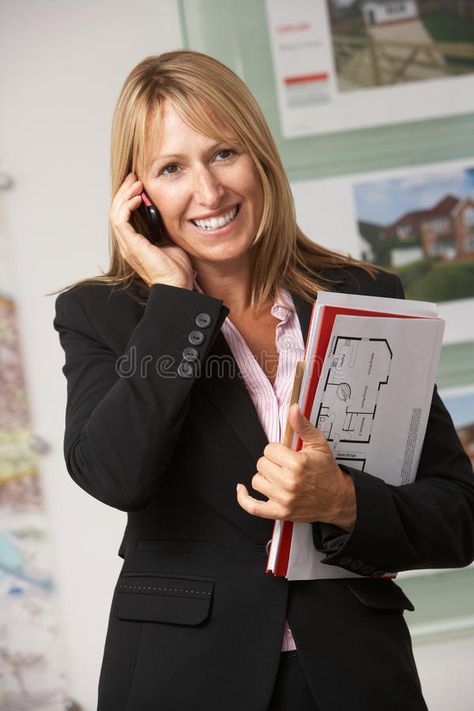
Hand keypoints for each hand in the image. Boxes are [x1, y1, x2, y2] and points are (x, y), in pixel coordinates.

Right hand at [109, 173, 193, 288]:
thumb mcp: (169, 241)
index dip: (128, 197)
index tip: (138, 183)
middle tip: (134, 177)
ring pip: (115, 213)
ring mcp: (127, 245)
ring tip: (135, 183)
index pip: (124, 215)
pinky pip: (121, 221)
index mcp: (134, 243)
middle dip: (124, 192)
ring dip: (124, 195)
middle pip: (116, 211)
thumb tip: (165, 211)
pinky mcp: (131, 245)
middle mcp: (127, 244)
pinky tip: (136, 198)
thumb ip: (162, 228)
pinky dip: (126, 206)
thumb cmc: (176, 269)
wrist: (177, 285)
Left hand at [236, 404, 355, 531]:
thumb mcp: (318, 444)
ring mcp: (283, 499)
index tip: (287, 453)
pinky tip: (242, 490)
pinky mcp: (280, 512)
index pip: (269, 449)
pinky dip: (244, 499)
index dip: (277, 450)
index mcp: (297, 464)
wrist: (338, 498)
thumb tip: (293, 409)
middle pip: (261, 464)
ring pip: (256, 480)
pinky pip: (253, 507)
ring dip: (265, 477)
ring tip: (279, 477)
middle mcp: (288, 482)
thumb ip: (302, 426)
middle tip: (285, 465)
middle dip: (272, 462)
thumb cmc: (327, 472)